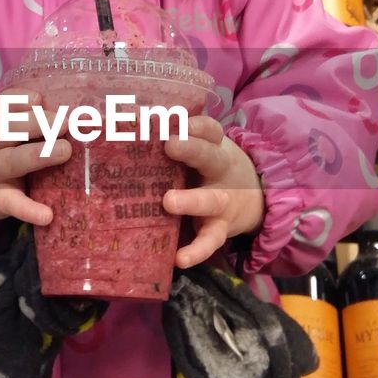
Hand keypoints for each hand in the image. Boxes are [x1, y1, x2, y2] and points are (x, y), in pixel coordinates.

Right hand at [0, 90, 70, 225]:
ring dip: (39, 154)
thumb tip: (69, 108)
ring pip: (11, 161)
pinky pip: (12, 204)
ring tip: (65, 151)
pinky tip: (47, 215)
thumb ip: (23, 118)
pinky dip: (29, 210)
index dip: (18, 100)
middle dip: (35, 123)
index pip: (0, 105)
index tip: (39, 99)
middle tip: (64, 123)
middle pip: (6, 129)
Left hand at [163, 115, 264, 267]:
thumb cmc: (208, 171)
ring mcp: (222, 202)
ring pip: (210, 200)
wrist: (252, 200)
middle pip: (210, 157)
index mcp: (213, 148)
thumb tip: (125, 127)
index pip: (209, 130)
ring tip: (169, 202)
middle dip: (192, 150)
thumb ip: (174, 143)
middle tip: (170, 144)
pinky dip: (197, 251)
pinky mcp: (219, 230)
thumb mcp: (201, 153)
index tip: (175, 118)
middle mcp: (220, 172)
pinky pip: (210, 241)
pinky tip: (180, 258)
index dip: (195, 123)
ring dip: (191, 201)